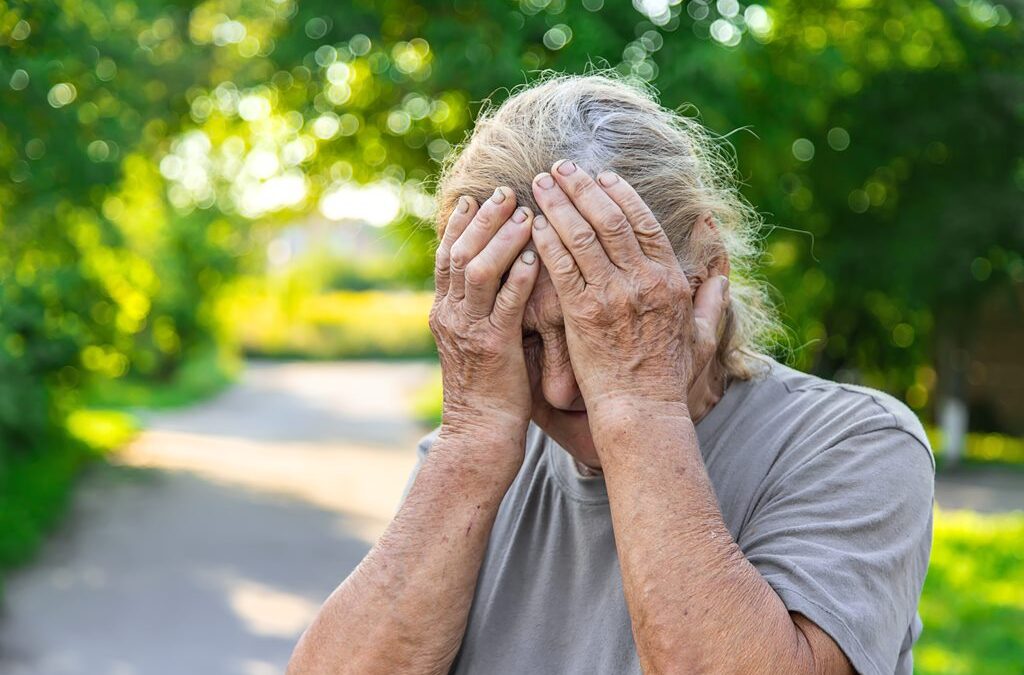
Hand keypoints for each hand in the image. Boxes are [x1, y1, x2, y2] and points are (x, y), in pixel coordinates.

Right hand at [430, 187, 539, 460]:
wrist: (478, 435)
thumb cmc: (486, 390)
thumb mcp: (475, 341)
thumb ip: (480, 309)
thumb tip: (497, 275)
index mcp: (444, 312)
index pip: (446, 256)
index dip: (460, 224)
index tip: (476, 196)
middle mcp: (450, 315)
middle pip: (459, 253)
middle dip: (483, 219)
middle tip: (506, 190)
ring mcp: (468, 331)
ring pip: (478, 271)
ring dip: (502, 238)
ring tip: (525, 213)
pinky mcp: (493, 348)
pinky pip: (505, 304)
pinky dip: (520, 277)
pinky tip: (538, 256)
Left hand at [530, 161, 728, 423]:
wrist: (641, 411)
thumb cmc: (669, 378)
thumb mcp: (702, 337)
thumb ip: (713, 301)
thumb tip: (722, 273)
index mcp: (671, 280)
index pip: (643, 223)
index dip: (620, 194)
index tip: (601, 176)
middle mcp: (642, 281)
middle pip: (609, 219)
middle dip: (582, 188)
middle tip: (561, 167)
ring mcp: (612, 295)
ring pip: (582, 236)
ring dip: (559, 204)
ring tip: (541, 183)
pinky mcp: (582, 314)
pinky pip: (562, 268)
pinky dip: (547, 241)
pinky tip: (534, 223)